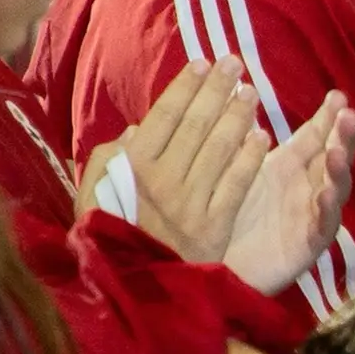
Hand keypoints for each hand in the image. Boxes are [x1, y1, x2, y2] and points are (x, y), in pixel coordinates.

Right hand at [108, 62, 264, 261]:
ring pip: (219, 150)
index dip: (186, 87)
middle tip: (236, 64)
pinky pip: (234, 185)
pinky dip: (248, 160)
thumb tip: (137, 129)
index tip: (204, 63)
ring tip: (251, 93)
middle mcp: (162, 180)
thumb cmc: (108, 233)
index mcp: (132, 167)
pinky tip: (262, 138)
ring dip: (238, 117)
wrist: (130, 290)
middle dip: (217, 90)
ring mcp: (190, 203)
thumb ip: (108, 158)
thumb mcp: (92, 194)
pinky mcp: (213, 226)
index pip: (164, 116)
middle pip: (196, 125)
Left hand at [221, 92, 354, 295]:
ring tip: (336, 152)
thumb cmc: (226, 213)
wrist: (217, 265)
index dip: (328, 117)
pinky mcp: (309, 245)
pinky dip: (326, 210)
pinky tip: (324, 194)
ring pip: (336, 189)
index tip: (337, 96)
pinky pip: (323, 226)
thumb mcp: (233, 169)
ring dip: (339, 170)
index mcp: (291, 166)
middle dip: (344, 137)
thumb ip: (240, 138)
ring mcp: (312, 215)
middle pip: (334, 157)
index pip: (315, 136)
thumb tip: (232, 93)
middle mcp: (308, 187)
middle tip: (348, 115)